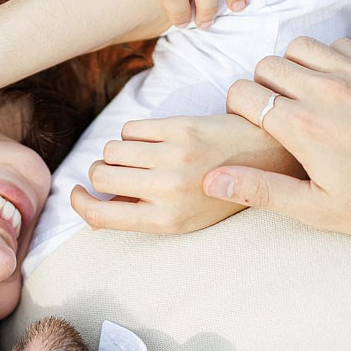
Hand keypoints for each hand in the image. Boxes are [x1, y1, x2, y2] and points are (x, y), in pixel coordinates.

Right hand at [71, 113, 298, 233]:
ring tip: (140, 155)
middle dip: (101, 173)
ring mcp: (172, 157)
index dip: (80, 203)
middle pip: (100, 176)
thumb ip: (145, 215)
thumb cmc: (227, 192)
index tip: (78, 192)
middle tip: (117, 172)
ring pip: (111, 149)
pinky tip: (154, 138)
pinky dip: (135, 133)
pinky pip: (131, 128)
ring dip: (118, 152)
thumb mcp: (188, 221)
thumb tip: (99, 203)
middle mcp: (166, 191)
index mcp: (166, 220)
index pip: (99, 215)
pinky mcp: (180, 128)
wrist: (272, 159)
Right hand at [203, 36, 350, 239]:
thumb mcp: (316, 209)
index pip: (242, 93)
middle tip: (274, 115)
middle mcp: (325, 92)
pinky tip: (331, 88)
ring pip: (297, 49)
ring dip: (292, 69)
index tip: (250, 127)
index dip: (238, 110)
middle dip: (262, 88)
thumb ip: (260, 191)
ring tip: (300, 98)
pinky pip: (336, 45)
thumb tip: (210, 180)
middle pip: (265, 66)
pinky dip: (325, 60)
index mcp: (302, 127)